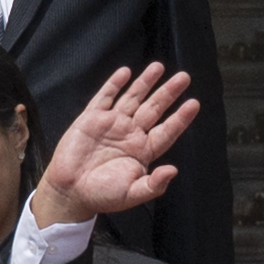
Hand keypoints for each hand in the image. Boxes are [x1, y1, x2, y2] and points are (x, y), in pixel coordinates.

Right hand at [32, 60, 201, 227]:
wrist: (70, 192)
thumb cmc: (102, 195)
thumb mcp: (132, 194)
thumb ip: (153, 184)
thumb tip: (173, 171)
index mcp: (143, 151)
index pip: (167, 131)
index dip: (180, 118)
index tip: (193, 104)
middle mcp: (130, 134)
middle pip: (154, 109)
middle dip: (168, 93)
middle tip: (184, 77)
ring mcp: (111, 124)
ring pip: (133, 98)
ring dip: (145, 83)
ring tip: (159, 67)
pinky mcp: (91, 119)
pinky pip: (105, 97)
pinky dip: (114, 85)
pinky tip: (125, 73)